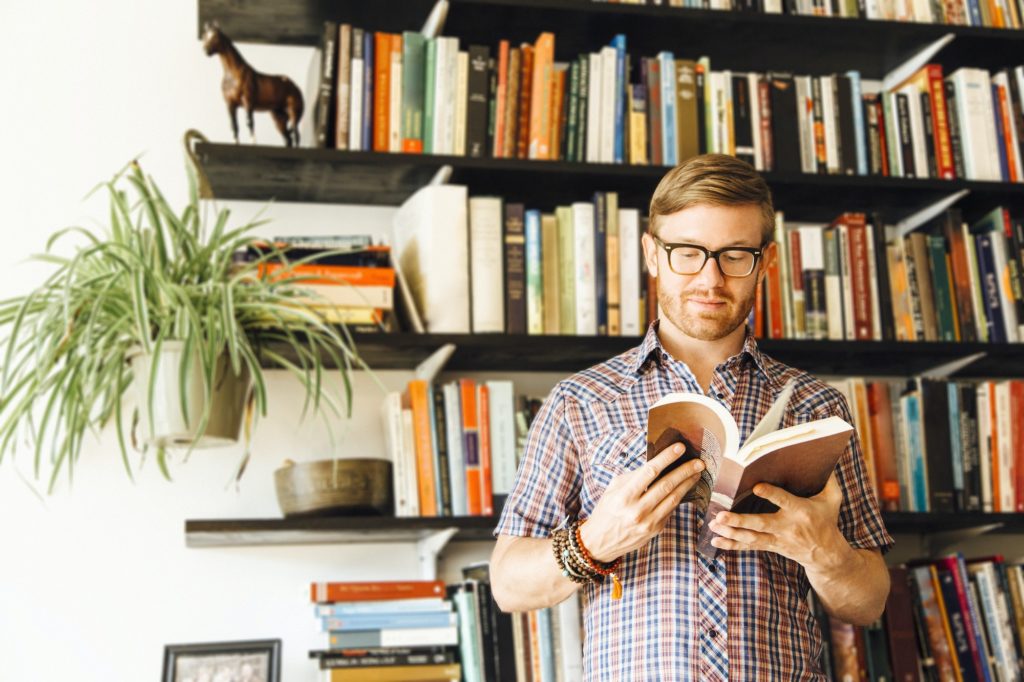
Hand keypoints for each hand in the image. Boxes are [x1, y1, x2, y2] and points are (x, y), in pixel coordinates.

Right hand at [579, 443, 704, 562]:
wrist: (601, 541)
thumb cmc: (607, 510)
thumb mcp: (613, 489)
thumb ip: (633, 476)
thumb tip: (655, 463)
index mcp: (624, 496)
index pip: (649, 472)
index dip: (666, 458)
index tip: (680, 448)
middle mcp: (637, 510)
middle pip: (666, 485)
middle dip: (685, 471)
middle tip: (699, 462)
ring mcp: (648, 522)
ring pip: (674, 498)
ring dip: (687, 484)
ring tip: (697, 473)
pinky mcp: (655, 529)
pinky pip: (671, 509)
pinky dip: (679, 497)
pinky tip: (685, 488)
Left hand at [707, 473, 849, 571]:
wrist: (826, 555)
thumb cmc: (827, 520)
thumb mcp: (833, 499)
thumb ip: (828, 479)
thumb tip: (822, 457)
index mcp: (801, 512)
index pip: (784, 501)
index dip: (771, 494)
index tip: (756, 487)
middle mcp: (787, 527)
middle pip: (761, 523)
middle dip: (740, 520)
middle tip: (721, 515)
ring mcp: (777, 539)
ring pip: (752, 537)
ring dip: (731, 531)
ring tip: (714, 524)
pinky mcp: (771, 546)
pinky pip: (749, 546)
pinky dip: (732, 544)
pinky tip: (715, 540)